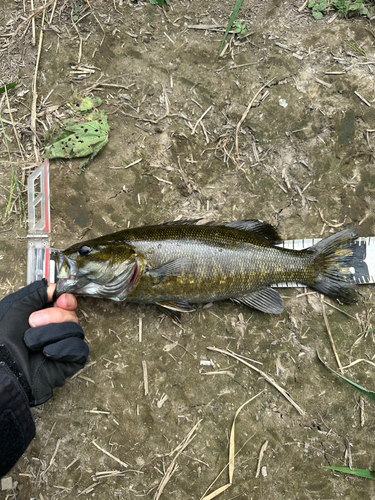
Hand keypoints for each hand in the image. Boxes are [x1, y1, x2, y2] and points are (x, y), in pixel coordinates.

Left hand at [0, 279, 88, 405]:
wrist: (2, 368)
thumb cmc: (2, 339)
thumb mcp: (16, 306)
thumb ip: (37, 292)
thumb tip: (55, 289)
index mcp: (44, 317)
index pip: (67, 304)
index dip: (67, 300)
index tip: (61, 300)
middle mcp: (55, 330)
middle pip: (72, 315)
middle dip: (54, 315)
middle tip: (33, 322)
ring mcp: (63, 346)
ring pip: (75, 330)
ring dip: (51, 333)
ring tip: (32, 342)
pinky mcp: (70, 362)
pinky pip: (79, 348)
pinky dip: (62, 348)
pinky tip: (46, 352)